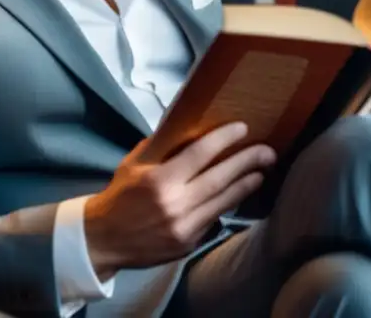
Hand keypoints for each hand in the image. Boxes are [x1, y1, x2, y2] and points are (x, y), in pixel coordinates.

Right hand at [83, 121, 275, 280]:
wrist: (103, 239)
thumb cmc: (120, 195)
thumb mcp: (134, 164)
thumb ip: (161, 147)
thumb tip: (187, 126)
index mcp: (159, 180)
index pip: (200, 154)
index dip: (224, 139)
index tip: (243, 128)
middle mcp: (175, 204)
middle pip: (219, 178)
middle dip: (247, 162)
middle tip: (267, 150)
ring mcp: (183, 227)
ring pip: (223, 201)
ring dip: (245, 185)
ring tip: (262, 171)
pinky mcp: (188, 244)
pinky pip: (214, 219)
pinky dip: (228, 204)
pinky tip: (239, 193)